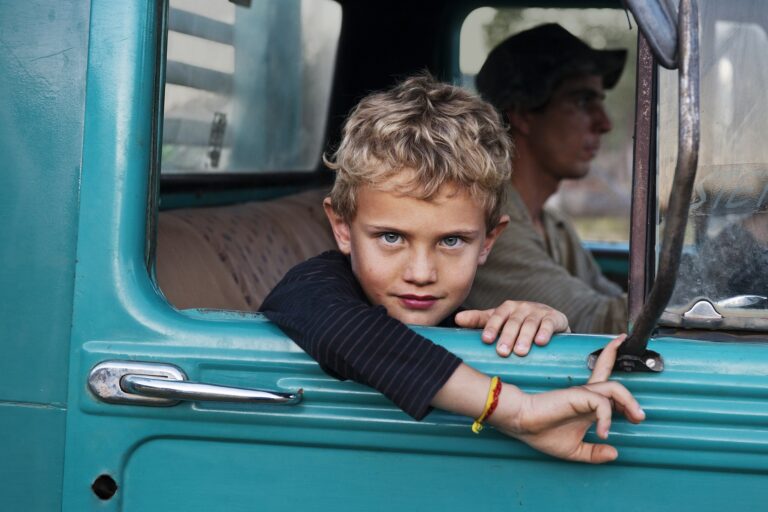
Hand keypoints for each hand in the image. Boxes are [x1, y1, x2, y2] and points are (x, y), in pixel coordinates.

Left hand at [454, 300, 568, 356]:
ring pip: (530, 323)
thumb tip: (456, 319)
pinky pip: (549, 324)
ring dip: (524, 337)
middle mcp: (522, 307)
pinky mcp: (554, 318)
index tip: (486, 340)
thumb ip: (479, 320)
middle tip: (501, 352)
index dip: (491, 327)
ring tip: (520, 352)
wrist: (550, 322)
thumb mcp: (499, 321)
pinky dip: (545, 332)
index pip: (496, 316)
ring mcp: (538, 311)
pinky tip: (541, 342)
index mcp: (506, 308)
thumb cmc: (518, 323)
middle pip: (513, 322)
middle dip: (507, 336)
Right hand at [490, 333, 644, 463]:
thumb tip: (614, 453)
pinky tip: (602, 433)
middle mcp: (586, 395)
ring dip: (630, 403)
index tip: (633, 395)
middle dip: (632, 398)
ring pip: (615, 388)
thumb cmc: (541, 432)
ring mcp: (583, 393)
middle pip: (614, 383)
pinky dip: (606, 418)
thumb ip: (593, 453)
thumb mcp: (574, 450)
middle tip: (640, 418)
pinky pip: (602, 403)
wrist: (521, 423)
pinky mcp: (578, 396)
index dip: (619, 377)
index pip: (604, 382)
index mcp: (585, 404)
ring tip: (636, 419)